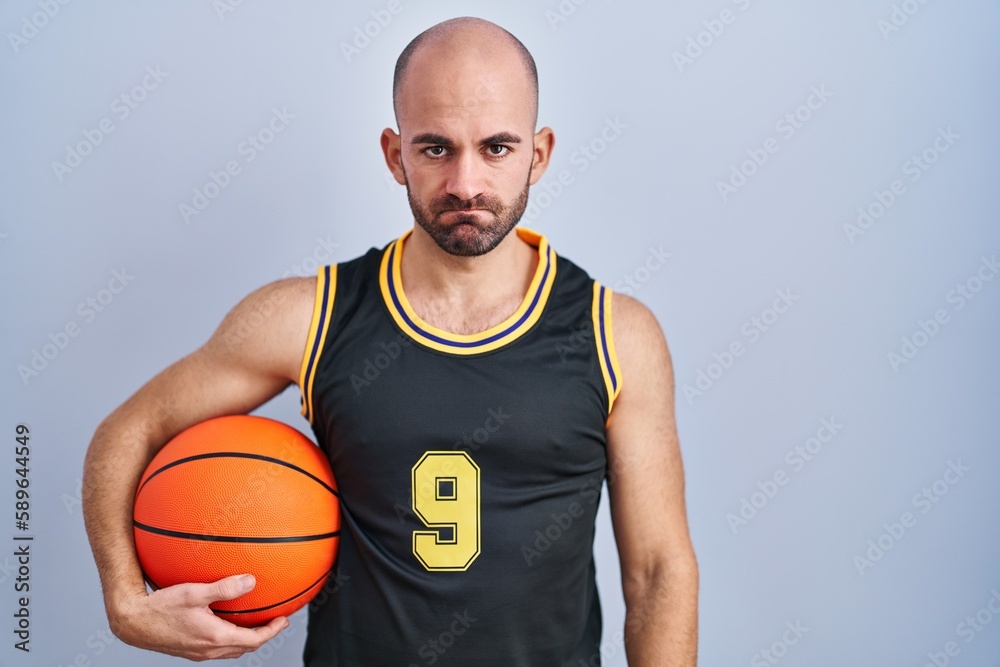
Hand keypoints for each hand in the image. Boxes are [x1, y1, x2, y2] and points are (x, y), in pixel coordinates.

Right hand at [109, 573, 288, 660]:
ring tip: (255, 624)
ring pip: (231, 650)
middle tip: (275, 622)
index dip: (272, 631)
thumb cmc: (160, 607)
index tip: (284, 620)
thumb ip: (224, 588)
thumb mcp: (194, 593)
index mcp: (214, 638)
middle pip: (245, 648)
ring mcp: (198, 652)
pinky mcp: (189, 650)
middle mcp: (208, 650)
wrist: (132, 623)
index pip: (254, 640)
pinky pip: (217, 648)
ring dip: (247, 639)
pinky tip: (225, 624)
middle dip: (263, 636)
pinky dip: (230, 639)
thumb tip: (251, 581)